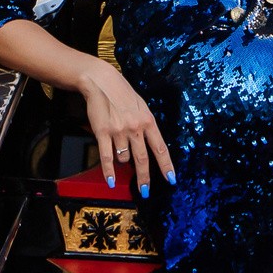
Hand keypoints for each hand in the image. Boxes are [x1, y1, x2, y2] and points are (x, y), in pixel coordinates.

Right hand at [75, 59, 174, 195]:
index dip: (166, 166)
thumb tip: (149, 147)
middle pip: (142, 160)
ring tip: (119, 154)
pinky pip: (107, 157)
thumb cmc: (122, 94)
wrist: (101, 82)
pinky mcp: (102, 132)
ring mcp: (119, 131)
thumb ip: (146, 126)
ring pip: (123, 158)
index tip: (171, 179)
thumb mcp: (142, 107)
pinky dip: (109, 172)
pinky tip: (111, 181)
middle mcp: (135, 128)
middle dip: (144, 179)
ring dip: (122, 162)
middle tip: (145, 191)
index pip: (160, 149)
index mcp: (148, 121)